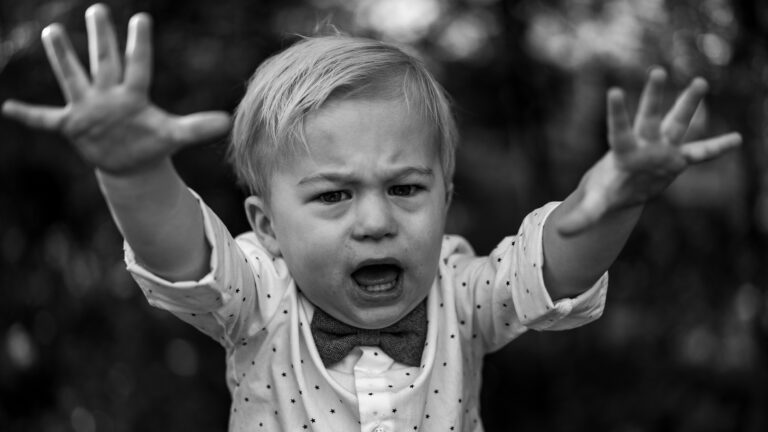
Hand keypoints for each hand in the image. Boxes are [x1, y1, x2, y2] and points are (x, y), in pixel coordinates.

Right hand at [1, 4, 229, 175]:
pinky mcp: (72, 125)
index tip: (141, 19)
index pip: (138, 66)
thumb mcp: (174, 136)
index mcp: (134, 96)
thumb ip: (196, 128)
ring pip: (74, 78)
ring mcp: (88, 108)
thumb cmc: (151, 143)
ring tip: (51, 31)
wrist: (130, 162)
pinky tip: (6, 107)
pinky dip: (28, 115)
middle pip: (104, 62)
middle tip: (98, 10)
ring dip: (63, 58)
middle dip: (101, 37)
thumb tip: (227, 122)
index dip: (140, 45)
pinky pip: (46, 119)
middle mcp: (109, 95)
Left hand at [557, 67, 741, 234]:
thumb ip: (583, 216)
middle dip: (653, 96)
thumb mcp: (596, 204)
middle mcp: (645, 144)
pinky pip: (701, 152)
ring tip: (700, 82)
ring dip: (688, 105)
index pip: (619, 130)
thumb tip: (561, 232)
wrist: (623, 189)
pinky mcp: (678, 159)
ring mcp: (663, 149)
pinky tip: (737, 139)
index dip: (617, 112)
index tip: (615, 91)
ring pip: (677, 123)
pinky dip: (717, 148)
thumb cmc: (607, 189)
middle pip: (649, 117)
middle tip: (656, 71)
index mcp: (624, 152)